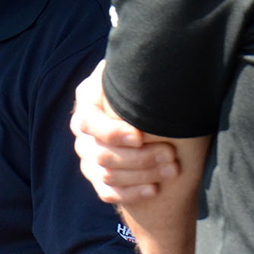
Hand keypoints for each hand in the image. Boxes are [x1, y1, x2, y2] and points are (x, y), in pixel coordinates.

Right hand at [70, 60, 178, 203]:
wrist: (145, 104)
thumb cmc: (143, 85)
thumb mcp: (134, 73)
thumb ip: (134, 68)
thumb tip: (142, 59)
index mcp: (87, 102)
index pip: (89, 122)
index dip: (112, 132)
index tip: (140, 136)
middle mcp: (82, 131)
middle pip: (101, 153)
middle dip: (139, 158)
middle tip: (170, 156)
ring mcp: (87, 155)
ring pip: (106, 175)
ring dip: (141, 175)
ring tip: (172, 170)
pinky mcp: (96, 175)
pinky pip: (107, 192)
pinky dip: (130, 193)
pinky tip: (155, 190)